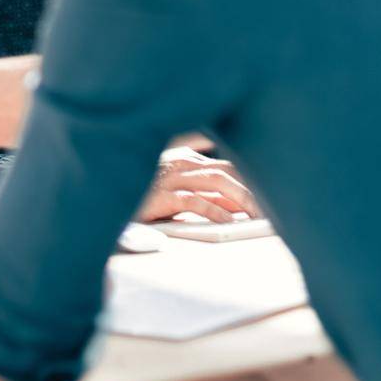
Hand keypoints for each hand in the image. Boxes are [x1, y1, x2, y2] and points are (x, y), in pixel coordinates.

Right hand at [135, 147, 262, 223]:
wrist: (109, 198)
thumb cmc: (143, 196)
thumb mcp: (176, 188)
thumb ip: (202, 191)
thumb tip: (234, 204)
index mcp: (187, 159)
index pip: (229, 165)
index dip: (251, 180)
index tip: (271, 198)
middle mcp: (182, 163)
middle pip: (228, 171)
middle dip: (253, 189)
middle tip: (271, 210)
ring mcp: (172, 177)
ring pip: (217, 181)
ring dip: (241, 198)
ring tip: (257, 216)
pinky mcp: (162, 195)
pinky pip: (194, 201)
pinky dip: (214, 210)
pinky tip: (228, 222)